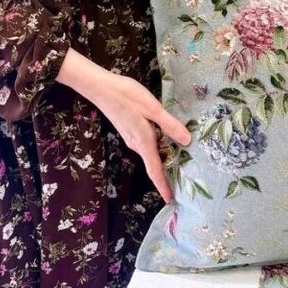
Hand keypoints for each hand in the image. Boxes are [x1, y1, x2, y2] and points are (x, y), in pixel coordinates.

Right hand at [89, 72, 191, 203]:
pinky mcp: (129, 129)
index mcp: (143, 142)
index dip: (163, 186)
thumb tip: (187, 141)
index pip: (154, 170)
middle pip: (154, 163)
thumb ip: (169, 124)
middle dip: (167, 172)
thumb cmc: (126, 96)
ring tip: (180, 159)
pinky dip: (158, 145)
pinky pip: (146, 143)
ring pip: (150, 152)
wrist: (101, 87)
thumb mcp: (152, 108)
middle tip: (184, 178)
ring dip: (163, 157)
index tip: (170, 200)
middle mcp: (136, 144)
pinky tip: (166, 138)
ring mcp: (131, 137)